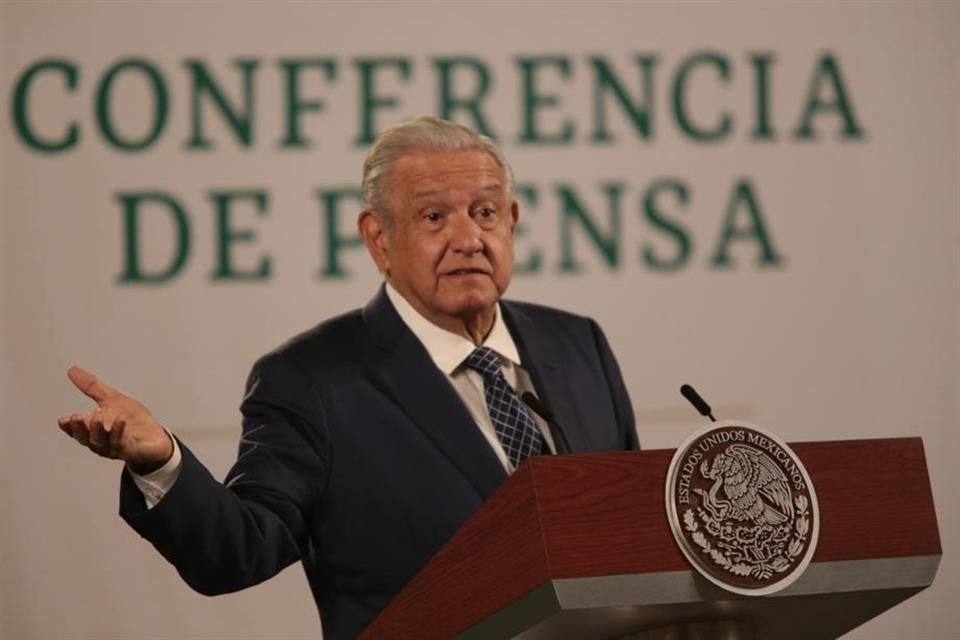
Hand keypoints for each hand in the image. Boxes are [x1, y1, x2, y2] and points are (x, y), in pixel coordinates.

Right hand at [58, 366, 173, 473]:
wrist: (156, 435)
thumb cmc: (133, 420)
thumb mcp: (111, 399)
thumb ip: (92, 387)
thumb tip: (72, 371)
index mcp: (93, 430)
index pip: (76, 430)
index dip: (68, 426)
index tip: (62, 419)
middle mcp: (101, 442)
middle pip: (85, 438)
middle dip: (79, 428)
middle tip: (75, 418)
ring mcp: (115, 447)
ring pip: (101, 442)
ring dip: (97, 430)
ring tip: (97, 416)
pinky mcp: (130, 450)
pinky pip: (122, 442)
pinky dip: (119, 431)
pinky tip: (120, 420)